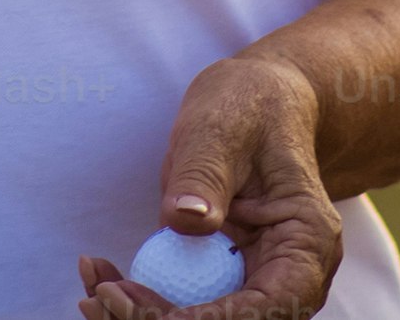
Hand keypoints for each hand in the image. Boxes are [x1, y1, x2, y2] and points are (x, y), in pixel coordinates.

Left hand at [76, 54, 346, 319]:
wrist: (257, 102)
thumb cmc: (248, 106)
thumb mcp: (222, 128)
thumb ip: (204, 174)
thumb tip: (183, 221)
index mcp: (308, 241)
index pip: (266, 305)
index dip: (207, 319)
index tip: (140, 306)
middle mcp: (290, 274)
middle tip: (100, 297)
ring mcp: (257, 279)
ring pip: (203, 318)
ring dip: (145, 315)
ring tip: (91, 287)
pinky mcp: (222, 276)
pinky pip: (185, 302)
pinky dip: (142, 298)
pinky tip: (100, 275)